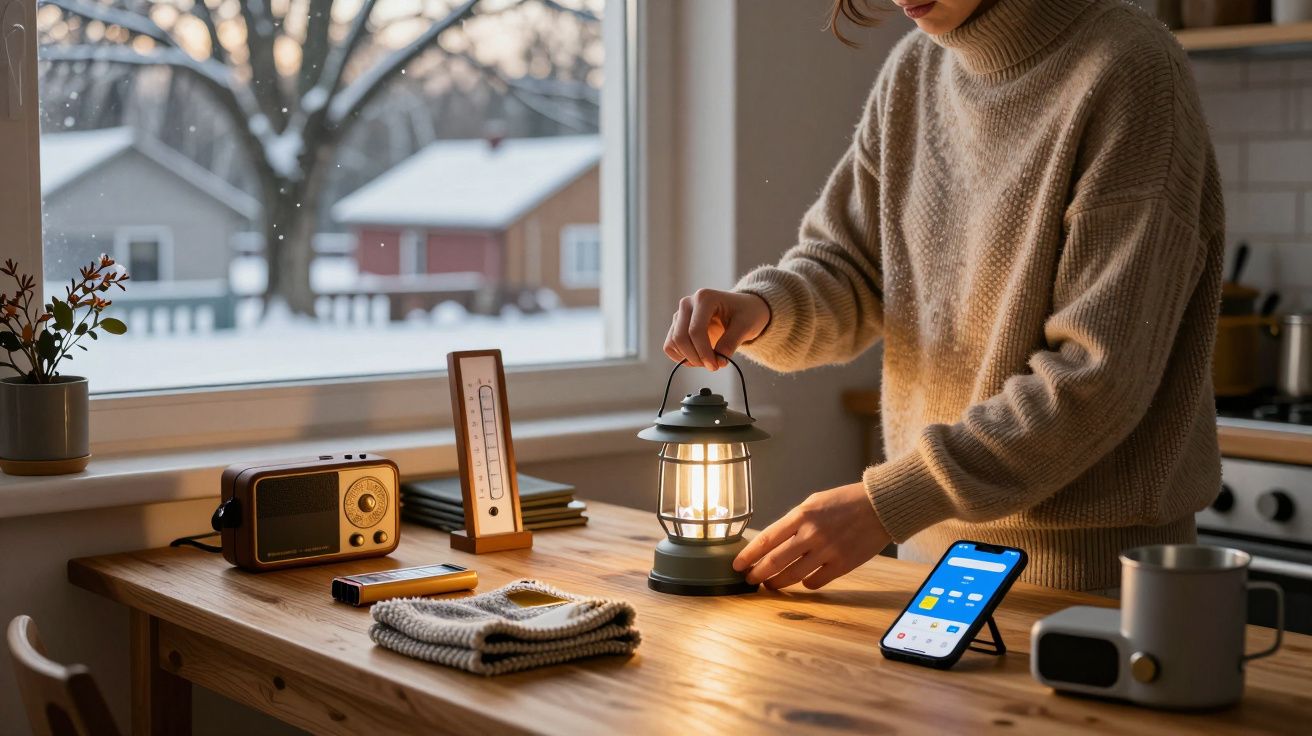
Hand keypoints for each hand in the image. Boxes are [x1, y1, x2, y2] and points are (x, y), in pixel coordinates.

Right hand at [664, 289, 769, 369]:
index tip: (716, 365)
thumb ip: (731, 343)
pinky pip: (670, 346)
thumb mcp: (746, 326)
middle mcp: (687, 304)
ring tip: (708, 361)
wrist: (742, 309)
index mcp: (704, 298)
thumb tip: (718, 361)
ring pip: (673, 343)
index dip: (704, 352)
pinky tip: (698, 358)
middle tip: (713, 366)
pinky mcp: (676, 326)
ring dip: (688, 359)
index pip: (695, 330)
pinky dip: (682, 357)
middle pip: (680, 338)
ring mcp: (679, 314)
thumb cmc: (746, 313)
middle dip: (696, 358)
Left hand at [734, 482, 889, 589]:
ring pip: (792, 576)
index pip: (766, 539)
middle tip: (750, 580)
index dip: (749, 555)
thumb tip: (773, 542)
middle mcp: (811, 534)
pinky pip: (815, 582)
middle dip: (758, 574)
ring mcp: (827, 551)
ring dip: (777, 583)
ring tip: (771, 584)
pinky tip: (803, 580)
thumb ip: (794, 522)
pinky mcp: (842, 565)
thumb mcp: (814, 503)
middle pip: (775, 562)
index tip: (737, 565)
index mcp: (801, 515)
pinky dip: (805, 584)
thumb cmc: (845, 502)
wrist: (879, 506)